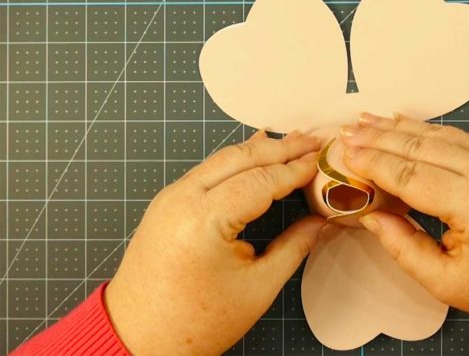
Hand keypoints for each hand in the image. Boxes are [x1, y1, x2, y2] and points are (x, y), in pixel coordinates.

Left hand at [105, 131, 322, 354]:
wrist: (137, 337)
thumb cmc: (195, 322)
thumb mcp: (257, 288)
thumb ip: (293, 248)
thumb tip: (319, 222)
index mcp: (205, 219)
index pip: (261, 181)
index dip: (296, 170)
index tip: (323, 160)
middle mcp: (183, 198)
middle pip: (241, 158)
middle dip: (281, 148)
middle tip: (313, 140)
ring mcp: (170, 197)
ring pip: (222, 159)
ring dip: (259, 150)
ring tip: (292, 143)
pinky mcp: (166, 203)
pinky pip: (208, 171)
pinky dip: (236, 161)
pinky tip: (255, 152)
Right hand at [340, 113, 468, 323]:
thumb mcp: (448, 282)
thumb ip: (402, 246)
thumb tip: (369, 216)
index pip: (408, 174)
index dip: (371, 162)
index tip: (343, 153)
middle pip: (419, 146)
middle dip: (378, 137)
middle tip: (346, 131)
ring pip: (439, 135)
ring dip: (399, 128)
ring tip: (367, 121)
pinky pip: (460, 136)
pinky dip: (429, 129)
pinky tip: (407, 124)